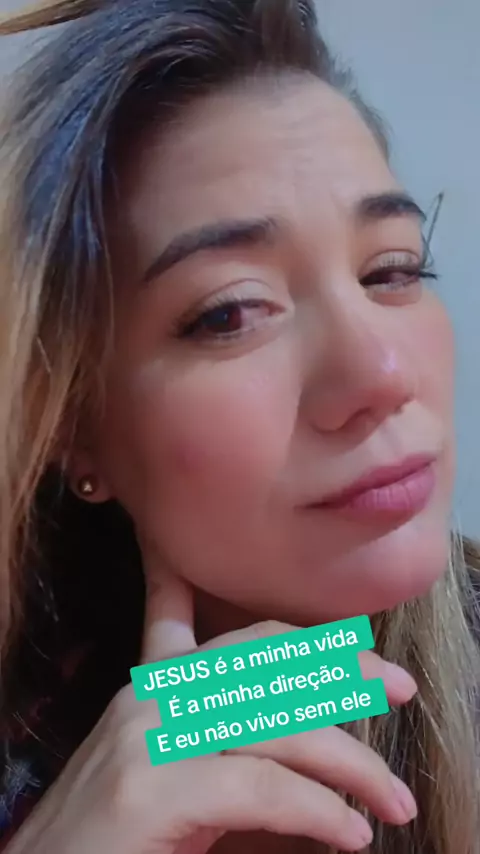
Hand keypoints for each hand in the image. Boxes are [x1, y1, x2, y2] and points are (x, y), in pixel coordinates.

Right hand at [5, 562, 417, 853]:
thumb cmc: (108, 838)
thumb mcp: (166, 771)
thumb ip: (220, 744)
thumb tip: (298, 748)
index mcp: (149, 687)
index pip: (184, 612)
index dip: (229, 585)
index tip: (269, 569)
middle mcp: (151, 697)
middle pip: (262, 658)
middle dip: (337, 666)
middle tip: (395, 687)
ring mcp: (150, 738)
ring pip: (278, 727)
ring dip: (351, 763)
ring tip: (393, 799)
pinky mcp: (154, 792)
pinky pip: (262, 789)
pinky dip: (318, 812)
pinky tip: (350, 835)